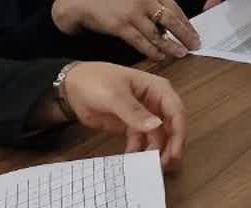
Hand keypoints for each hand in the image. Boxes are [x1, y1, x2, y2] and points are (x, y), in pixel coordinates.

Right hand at [51, 0, 198, 61]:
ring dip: (171, 46)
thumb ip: (153, 6)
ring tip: (181, 54)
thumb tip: (168, 26)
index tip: (195, 34)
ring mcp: (133, 13)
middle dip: (185, 35)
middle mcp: (145, 0)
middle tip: (195, 46)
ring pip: (157, 34)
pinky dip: (152, 50)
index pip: (176, 9)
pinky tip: (160, 56)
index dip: (187, 24)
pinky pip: (140, 42)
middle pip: (172, 21)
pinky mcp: (121, 26)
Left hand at [57, 62, 185, 171]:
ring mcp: (143, 115)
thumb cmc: (96, 82)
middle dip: (170, 146)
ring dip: (155, 151)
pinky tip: (131, 161)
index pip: (176, 111)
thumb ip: (134, 112)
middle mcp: (155, 102)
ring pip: (157, 136)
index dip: (178, 133)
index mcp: (157, 89)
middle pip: (170, 126)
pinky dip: (138, 151)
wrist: (72, 85)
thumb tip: (157, 126)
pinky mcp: (131, 126)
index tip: (174, 154)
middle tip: (164, 167)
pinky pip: (140, 141)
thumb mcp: (115, 95)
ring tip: (147, 167)